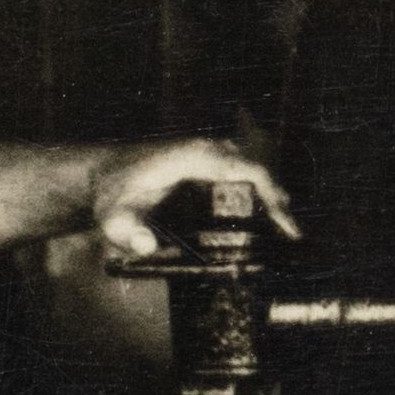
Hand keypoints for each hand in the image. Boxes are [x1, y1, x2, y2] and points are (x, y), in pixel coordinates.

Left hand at [89, 141, 300, 261]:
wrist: (102, 174)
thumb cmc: (111, 194)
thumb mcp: (113, 218)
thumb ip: (127, 233)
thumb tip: (147, 246)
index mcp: (194, 156)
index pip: (248, 169)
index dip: (273, 196)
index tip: (287, 227)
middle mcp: (206, 149)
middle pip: (258, 168)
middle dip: (278, 201)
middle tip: (291, 238)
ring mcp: (208, 152)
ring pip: (254, 168)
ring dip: (271, 196)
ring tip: (284, 232)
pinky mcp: (208, 161)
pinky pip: (242, 172)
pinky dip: (258, 192)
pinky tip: (265, 220)